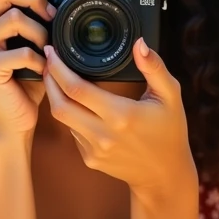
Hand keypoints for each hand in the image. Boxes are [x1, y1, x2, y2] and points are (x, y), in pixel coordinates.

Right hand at [0, 0, 56, 138]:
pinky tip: (42, 70)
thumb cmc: (28, 80)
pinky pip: (20, 51)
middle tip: (52, 17)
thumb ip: (39, 16)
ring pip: (12, 18)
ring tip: (47, 49)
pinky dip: (39, 61)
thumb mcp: (35, 41)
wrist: (16, 120)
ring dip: (40, 32)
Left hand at [42, 38, 197, 195]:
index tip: (52, 51)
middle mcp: (104, 135)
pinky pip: (72, 132)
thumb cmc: (170, 130)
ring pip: (63, 119)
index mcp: (122, 116)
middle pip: (60, 105)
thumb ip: (154, 68)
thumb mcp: (170, 96)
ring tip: (57, 78)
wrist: (164, 174)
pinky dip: (70, 115)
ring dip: (56, 97)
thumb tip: (139, 43)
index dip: (59, 68)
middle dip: (49, 80)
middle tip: (47, 61)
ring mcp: (94, 150)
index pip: (77, 89)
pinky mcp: (90, 159)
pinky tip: (76, 104)